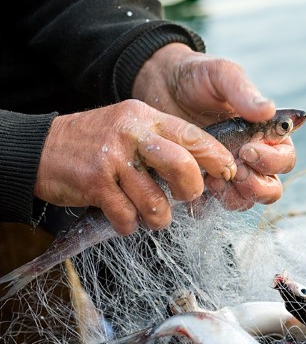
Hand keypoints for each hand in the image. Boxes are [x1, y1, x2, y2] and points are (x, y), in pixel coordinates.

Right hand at [35, 100, 235, 234]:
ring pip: (156, 202)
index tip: (227, 175)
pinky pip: (128, 217)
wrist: (39, 148)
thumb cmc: (96, 144)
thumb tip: (206, 170)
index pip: (195, 137)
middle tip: (185, 198)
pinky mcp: (95, 183)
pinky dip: (129, 225)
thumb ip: (165, 142)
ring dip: (158, 217)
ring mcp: (113, 158)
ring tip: (150, 214)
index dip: (218, 159)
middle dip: (191, 191)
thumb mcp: (131, 128)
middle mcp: (132, 134)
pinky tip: (124, 218)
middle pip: (183, 166)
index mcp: (147, 118)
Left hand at [132, 43, 294, 209]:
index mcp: (266, 133)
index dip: (273, 160)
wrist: (158, 84)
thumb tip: (269, 109)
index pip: (285, 158)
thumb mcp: (221, 75)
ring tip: (211, 178)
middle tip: (235, 170)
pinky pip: (214, 205)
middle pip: (272, 188)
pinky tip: (194, 186)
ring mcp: (229, 172)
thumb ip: (243, 92)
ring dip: (233, 195)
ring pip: (246, 200)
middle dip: (257, 185)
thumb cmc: (196, 76)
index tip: (248, 149)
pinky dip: (208, 202)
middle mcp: (253, 157)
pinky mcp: (204, 182)